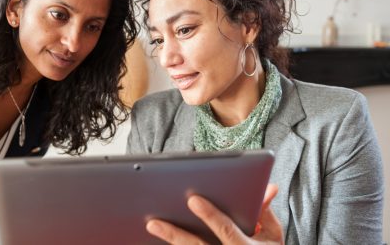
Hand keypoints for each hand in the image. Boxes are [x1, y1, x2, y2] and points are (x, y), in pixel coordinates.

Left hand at [146, 184, 283, 244]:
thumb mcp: (274, 234)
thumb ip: (265, 210)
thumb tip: (267, 187)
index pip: (227, 231)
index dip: (210, 216)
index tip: (193, 199)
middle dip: (176, 235)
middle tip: (155, 222)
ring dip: (170, 240)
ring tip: (151, 226)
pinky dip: (174, 244)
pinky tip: (152, 239)